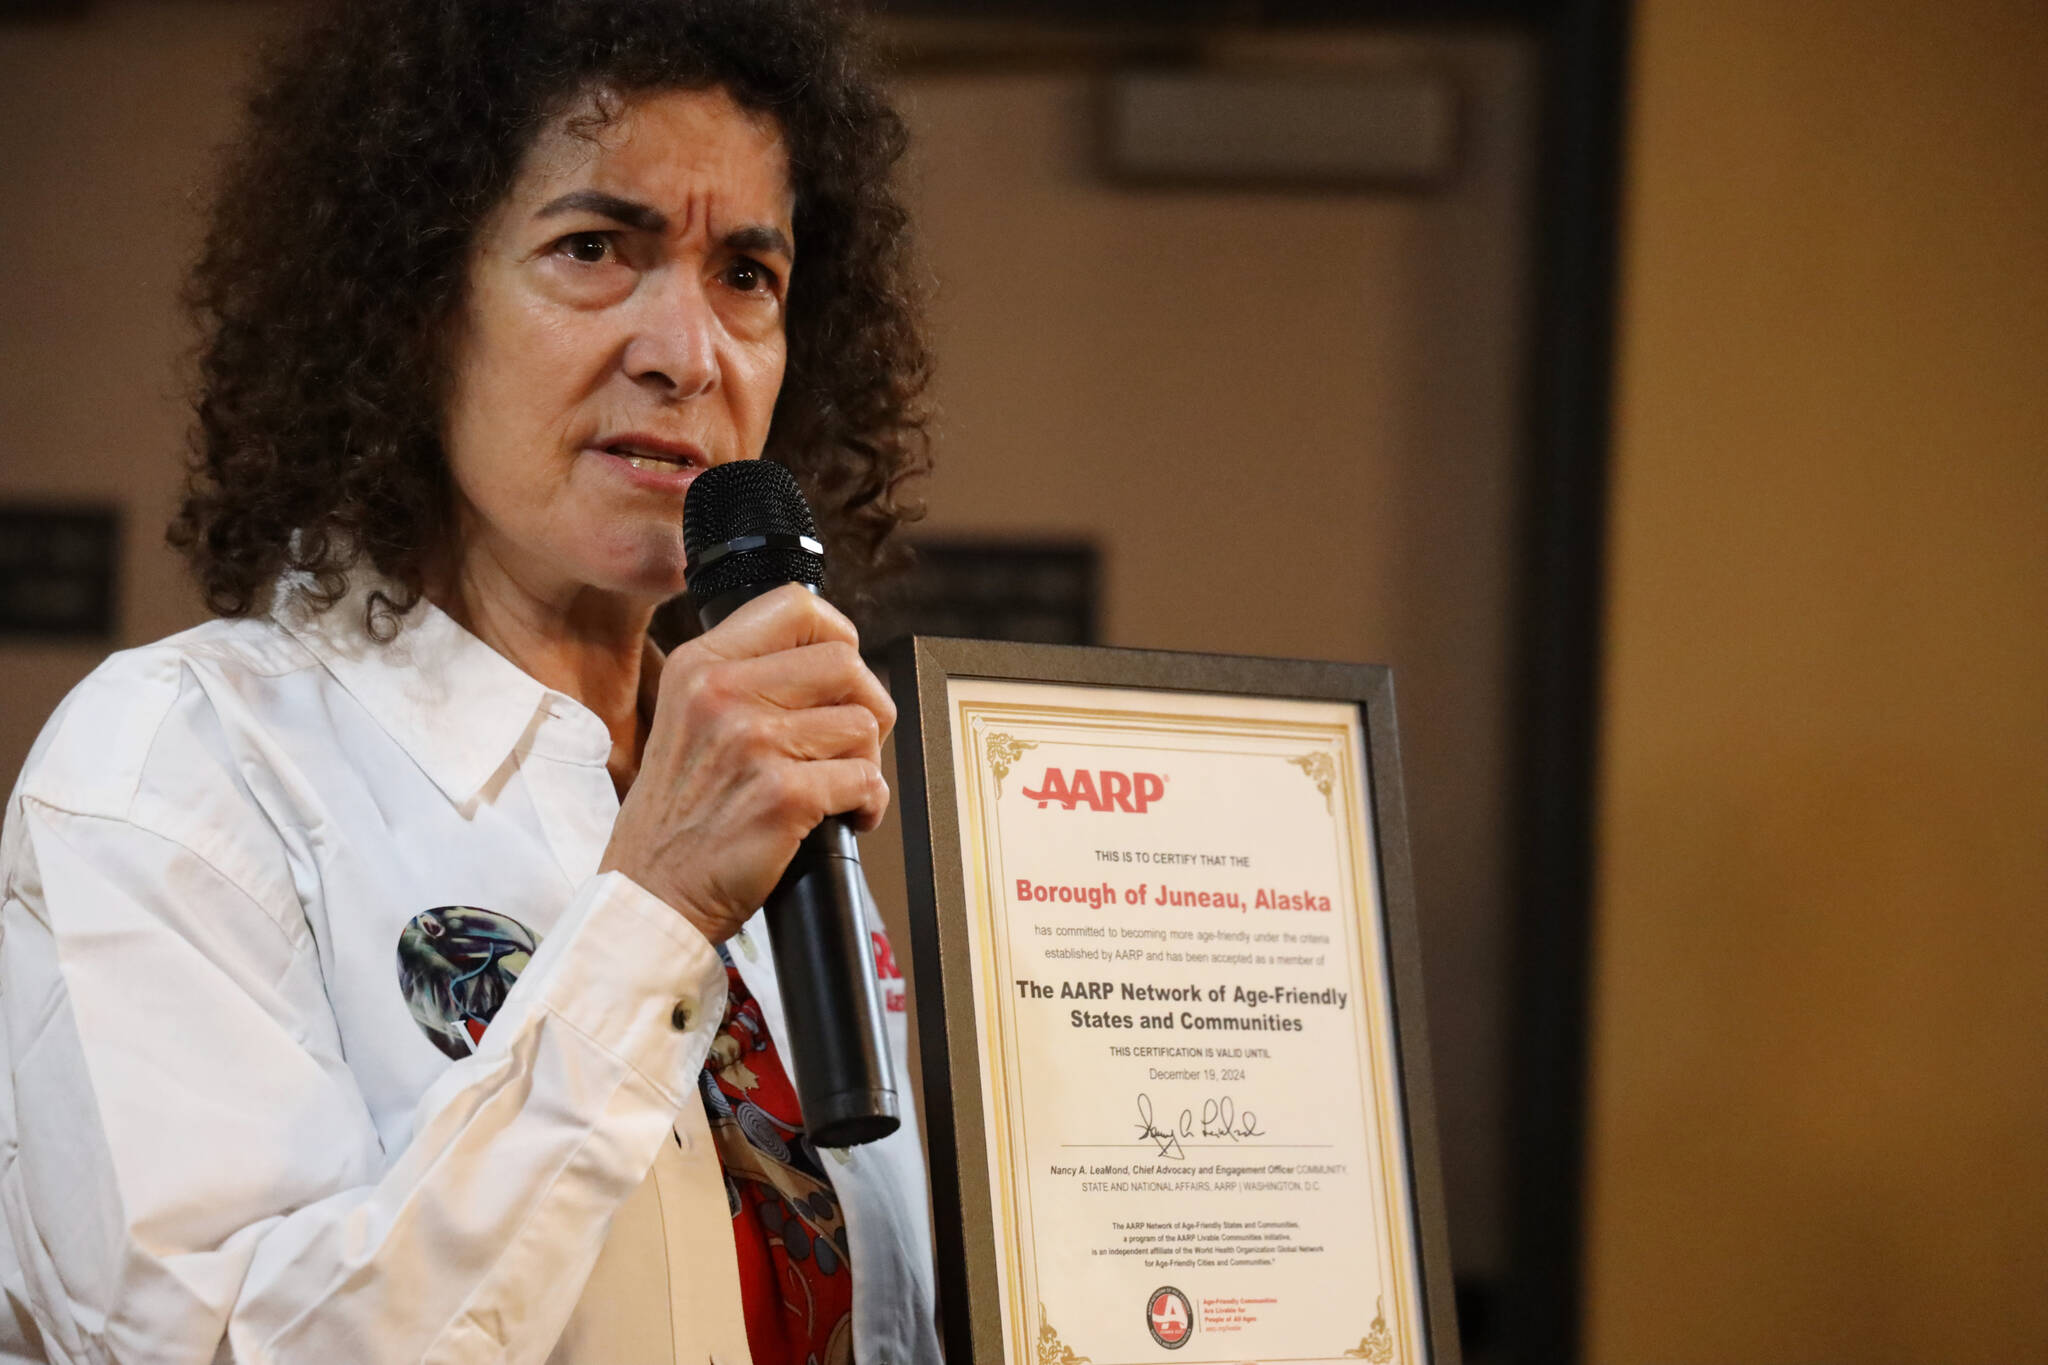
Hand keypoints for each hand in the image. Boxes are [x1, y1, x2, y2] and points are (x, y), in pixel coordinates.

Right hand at [599, 584, 894, 942]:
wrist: (651, 893)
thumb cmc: (678, 817)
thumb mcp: (687, 718)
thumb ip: (745, 678)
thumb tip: (831, 656)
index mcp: (700, 666)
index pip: (796, 605)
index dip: (838, 635)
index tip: (841, 673)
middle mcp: (722, 694)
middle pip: (845, 661)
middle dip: (866, 704)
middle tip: (850, 742)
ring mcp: (753, 743)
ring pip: (863, 723)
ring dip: (865, 761)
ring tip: (836, 787)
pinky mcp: (783, 795)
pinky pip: (865, 780)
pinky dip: (868, 805)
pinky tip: (844, 818)